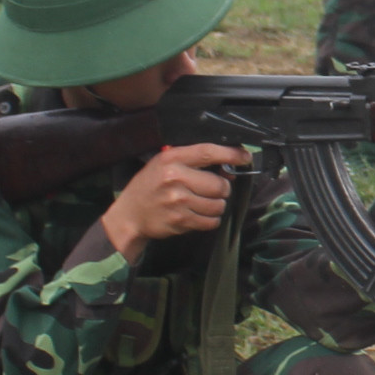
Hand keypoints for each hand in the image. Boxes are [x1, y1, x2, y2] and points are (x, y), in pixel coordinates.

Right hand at [102, 141, 244, 258]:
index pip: (208, 152)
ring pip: (218, 205)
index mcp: (171, 159)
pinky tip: (199, 215)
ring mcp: (178, 201)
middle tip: (214, 190)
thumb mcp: (163, 164)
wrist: (129, 215)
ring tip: (204, 203)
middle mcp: (175, 178)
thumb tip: (228, 167)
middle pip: (219, 184)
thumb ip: (192, 162)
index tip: (244, 157)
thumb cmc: (149, 186)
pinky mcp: (180, 221)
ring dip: (217, 206)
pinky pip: (211, 222)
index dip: (231, 155)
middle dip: (222, 189)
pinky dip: (210, 220)